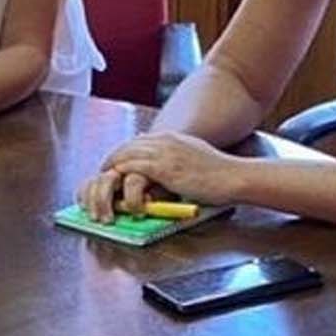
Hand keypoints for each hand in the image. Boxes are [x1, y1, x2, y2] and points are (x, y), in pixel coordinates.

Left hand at [77, 132, 241, 221]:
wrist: (234, 176)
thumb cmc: (219, 173)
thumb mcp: (192, 159)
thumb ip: (173, 161)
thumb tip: (158, 174)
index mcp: (169, 138)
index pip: (134, 143)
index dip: (119, 157)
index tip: (111, 171)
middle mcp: (162, 141)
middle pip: (123, 149)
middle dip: (108, 166)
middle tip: (100, 184)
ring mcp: (162, 152)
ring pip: (122, 159)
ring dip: (110, 179)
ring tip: (104, 197)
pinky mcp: (164, 168)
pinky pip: (133, 172)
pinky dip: (124, 186)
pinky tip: (122, 198)